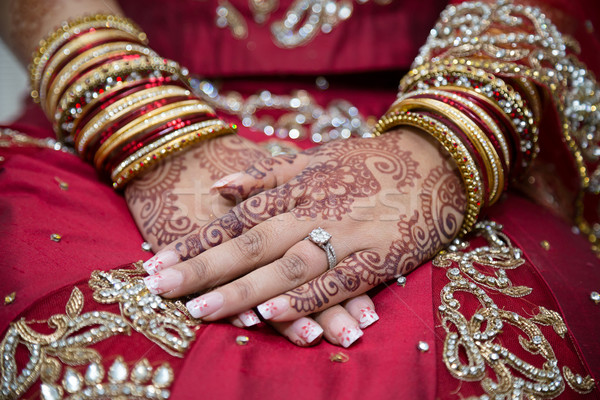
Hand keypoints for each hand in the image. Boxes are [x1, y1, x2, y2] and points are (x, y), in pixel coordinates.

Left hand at [126, 134, 379, 345]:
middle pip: (250, 244)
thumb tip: (219, 185)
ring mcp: (345, 235)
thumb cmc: (366, 162)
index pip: (234, 219)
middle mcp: (312, 211)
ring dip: (245, 289)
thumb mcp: (314, 158)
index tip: (156, 262)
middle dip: (203, 268)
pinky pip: (337, 282)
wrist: (432, 162)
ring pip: (287, 266)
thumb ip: (267, 173)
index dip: (194, 241)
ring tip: (203, 310)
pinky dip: (306, 299)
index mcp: (294, 188)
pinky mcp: (377, 258)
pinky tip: (274, 315)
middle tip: (160, 288)